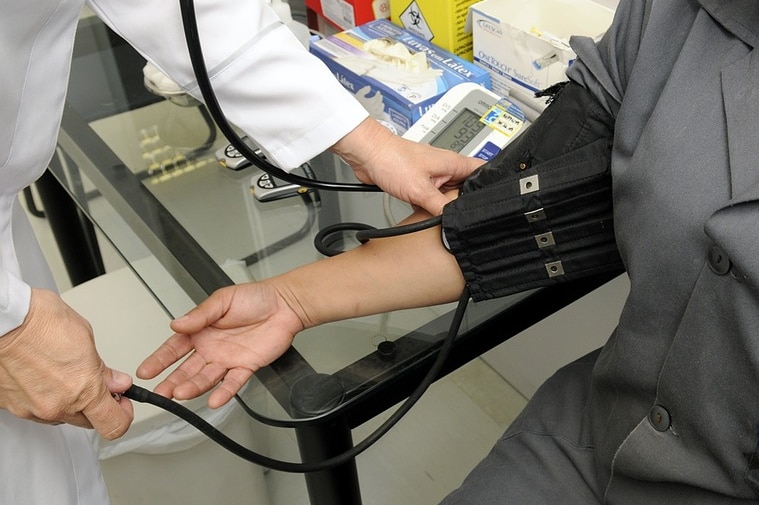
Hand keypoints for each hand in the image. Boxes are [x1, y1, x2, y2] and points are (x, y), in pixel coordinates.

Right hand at [0, 289, 133, 439]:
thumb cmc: (40, 322)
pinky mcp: (13, 407)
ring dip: (70, 402)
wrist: (2, 322)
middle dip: (97, 406)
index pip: (114, 425)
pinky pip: (37, 410)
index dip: (123, 415)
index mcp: (83, 390)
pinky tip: (44, 377)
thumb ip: (103, 369)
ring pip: (62, 416)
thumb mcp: (85, 339)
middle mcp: (57, 406)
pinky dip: (46, 398)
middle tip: (97, 385)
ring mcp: (32, 409)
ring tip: (64, 374)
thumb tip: (117, 383)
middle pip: (89, 422)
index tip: (122, 403)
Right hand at [137, 282, 303, 407]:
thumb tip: (177, 324)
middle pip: (187, 369)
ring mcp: (228, 359)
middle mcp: (211, 348)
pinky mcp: (246, 366)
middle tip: (160, 393)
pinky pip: (233, 382)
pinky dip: (224, 392)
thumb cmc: (255, 298)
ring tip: (180, 394)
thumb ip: (200, 314)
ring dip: (193, 387)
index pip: (175, 347)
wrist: (285, 304)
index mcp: (201, 330)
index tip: (145, 371)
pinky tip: (214, 400)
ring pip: (206, 378)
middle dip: (172, 381)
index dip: (159, 359)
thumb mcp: (223, 299)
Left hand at [330, 118, 484, 214]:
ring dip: (445, 206)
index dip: (491, 186)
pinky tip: (425, 215)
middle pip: (466, 189)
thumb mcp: (420, 190)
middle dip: (465, 203)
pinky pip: (432, 199)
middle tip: (463, 216)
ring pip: (448, 196)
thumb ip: (440, 207)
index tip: (492, 202)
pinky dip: (430, 208)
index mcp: (453, 163)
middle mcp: (445, 168)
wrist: (367, 155)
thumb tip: (454, 219)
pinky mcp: (419, 183)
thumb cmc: (391, 159)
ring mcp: (433, 176)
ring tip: (442, 216)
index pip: (484, 172)